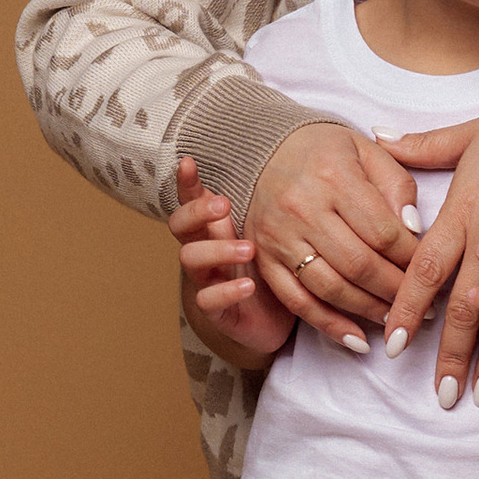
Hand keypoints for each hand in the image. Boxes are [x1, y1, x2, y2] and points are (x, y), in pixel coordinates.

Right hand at [172, 157, 293, 356]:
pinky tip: (248, 286)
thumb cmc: (271, 265)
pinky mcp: (216, 310)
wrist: (271, 318)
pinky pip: (208, 300)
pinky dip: (226, 292)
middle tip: (223, 204)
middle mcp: (204, 248)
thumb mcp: (271, 232)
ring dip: (217, 250)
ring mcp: (207, 279)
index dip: (186, 182)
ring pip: (190, 258)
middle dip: (196, 211)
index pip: (192, 198)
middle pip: (180, 224)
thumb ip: (273, 204)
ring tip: (249, 249)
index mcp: (215, 226)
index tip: (189, 162)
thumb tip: (297, 159)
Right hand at [247, 120, 419, 352]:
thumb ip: (397, 185)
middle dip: (397, 290)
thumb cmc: (323, 150)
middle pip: (359, 264)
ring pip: (331, 288)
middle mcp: (302, 209)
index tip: (430, 269)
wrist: (262, 149)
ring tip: (397, 318)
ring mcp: (279, 238)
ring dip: (370, 310)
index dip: (412, 258)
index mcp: (333, 177)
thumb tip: (416, 230)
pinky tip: (358, 340)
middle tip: (424, 304)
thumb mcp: (365, 150)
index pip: (383, 231)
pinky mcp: (264, 260)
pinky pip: (298, 302)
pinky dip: (329, 326)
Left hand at [375, 111, 478, 409]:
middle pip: (465, 304)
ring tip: (470, 391)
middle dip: (450, 353)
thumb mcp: (473, 133)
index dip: (406, 307)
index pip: (426, 266)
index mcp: (469, 210)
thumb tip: (378, 137)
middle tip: (438, 391)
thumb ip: (425, 144)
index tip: (392, 343)